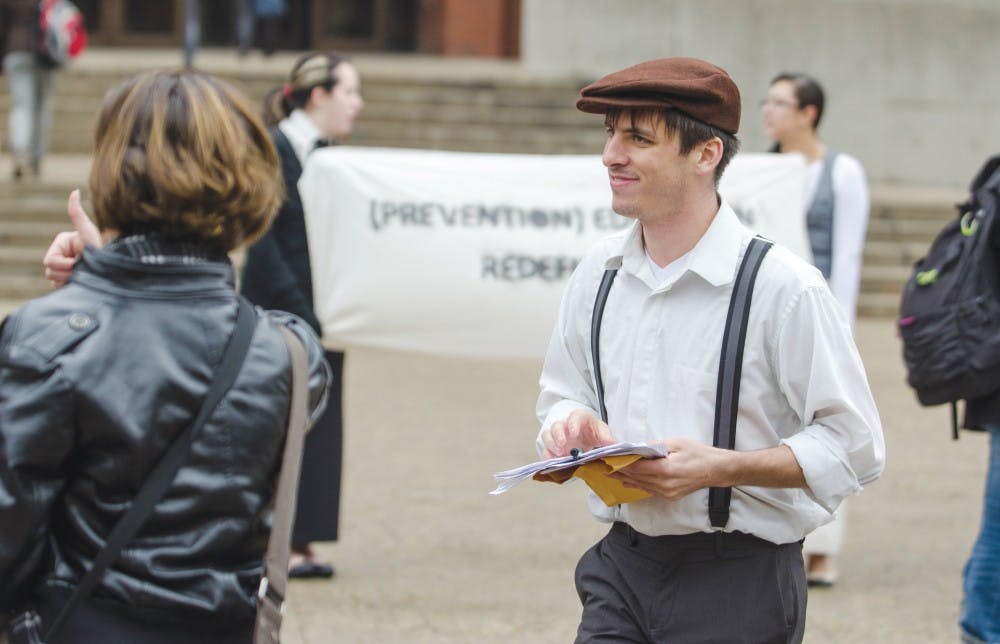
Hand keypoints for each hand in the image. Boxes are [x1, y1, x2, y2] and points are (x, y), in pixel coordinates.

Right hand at [42, 190, 100, 286]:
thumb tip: (75, 191)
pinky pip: (60, 289)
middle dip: (67, 274)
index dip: (64, 265)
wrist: (112, 265)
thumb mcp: (88, 230)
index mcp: (60, 244)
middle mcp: (59, 256)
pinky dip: (70, 287)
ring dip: (69, 281)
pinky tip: (82, 281)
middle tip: (83, 270)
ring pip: (53, 281)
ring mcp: (62, 269)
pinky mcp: (66, 281)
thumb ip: (78, 213)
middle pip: (49, 273)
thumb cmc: (100, 247)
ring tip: (85, 274)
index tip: (79, 262)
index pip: (49, 261)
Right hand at [540, 409, 615, 458]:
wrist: (587, 438)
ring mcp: (557, 436)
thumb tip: (614, 444)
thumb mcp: (602, 432)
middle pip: (557, 425)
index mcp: (578, 418)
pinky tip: (552, 461)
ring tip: (559, 453)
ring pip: (548, 435)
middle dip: (558, 435)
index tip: (574, 433)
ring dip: (551, 444)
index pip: (573, 417)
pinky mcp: (552, 447)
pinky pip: (545, 449)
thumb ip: (607, 438)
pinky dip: (547, 455)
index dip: (572, 424)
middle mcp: (565, 425)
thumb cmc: (593, 432)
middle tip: (562, 445)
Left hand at [610, 437, 731, 500]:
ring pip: (640, 486)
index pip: (637, 467)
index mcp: (665, 470)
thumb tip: (639, 448)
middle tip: (602, 466)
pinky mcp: (669, 496)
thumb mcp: (676, 443)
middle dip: (618, 471)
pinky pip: (648, 490)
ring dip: (624, 479)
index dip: (620, 463)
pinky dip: (637, 484)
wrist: (716, 470)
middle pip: (635, 478)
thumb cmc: (698, 453)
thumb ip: (655, 447)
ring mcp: (667, 492)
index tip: (607, 459)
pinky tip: (626, 481)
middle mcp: (664, 484)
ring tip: (609, 473)